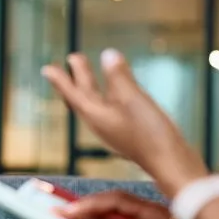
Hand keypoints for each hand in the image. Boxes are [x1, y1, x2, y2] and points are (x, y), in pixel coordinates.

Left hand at [42, 50, 206, 195]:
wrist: (171, 164)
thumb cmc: (150, 133)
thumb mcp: (133, 98)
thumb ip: (119, 77)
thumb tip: (108, 54)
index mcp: (96, 115)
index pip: (73, 93)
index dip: (61, 79)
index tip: (46, 68)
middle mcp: (101, 123)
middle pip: (84, 96)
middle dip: (77, 77)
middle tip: (72, 58)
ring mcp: (116, 129)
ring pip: (98, 102)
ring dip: (92, 84)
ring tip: (88, 70)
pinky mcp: (130, 132)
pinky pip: (112, 108)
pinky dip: (109, 94)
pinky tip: (117, 93)